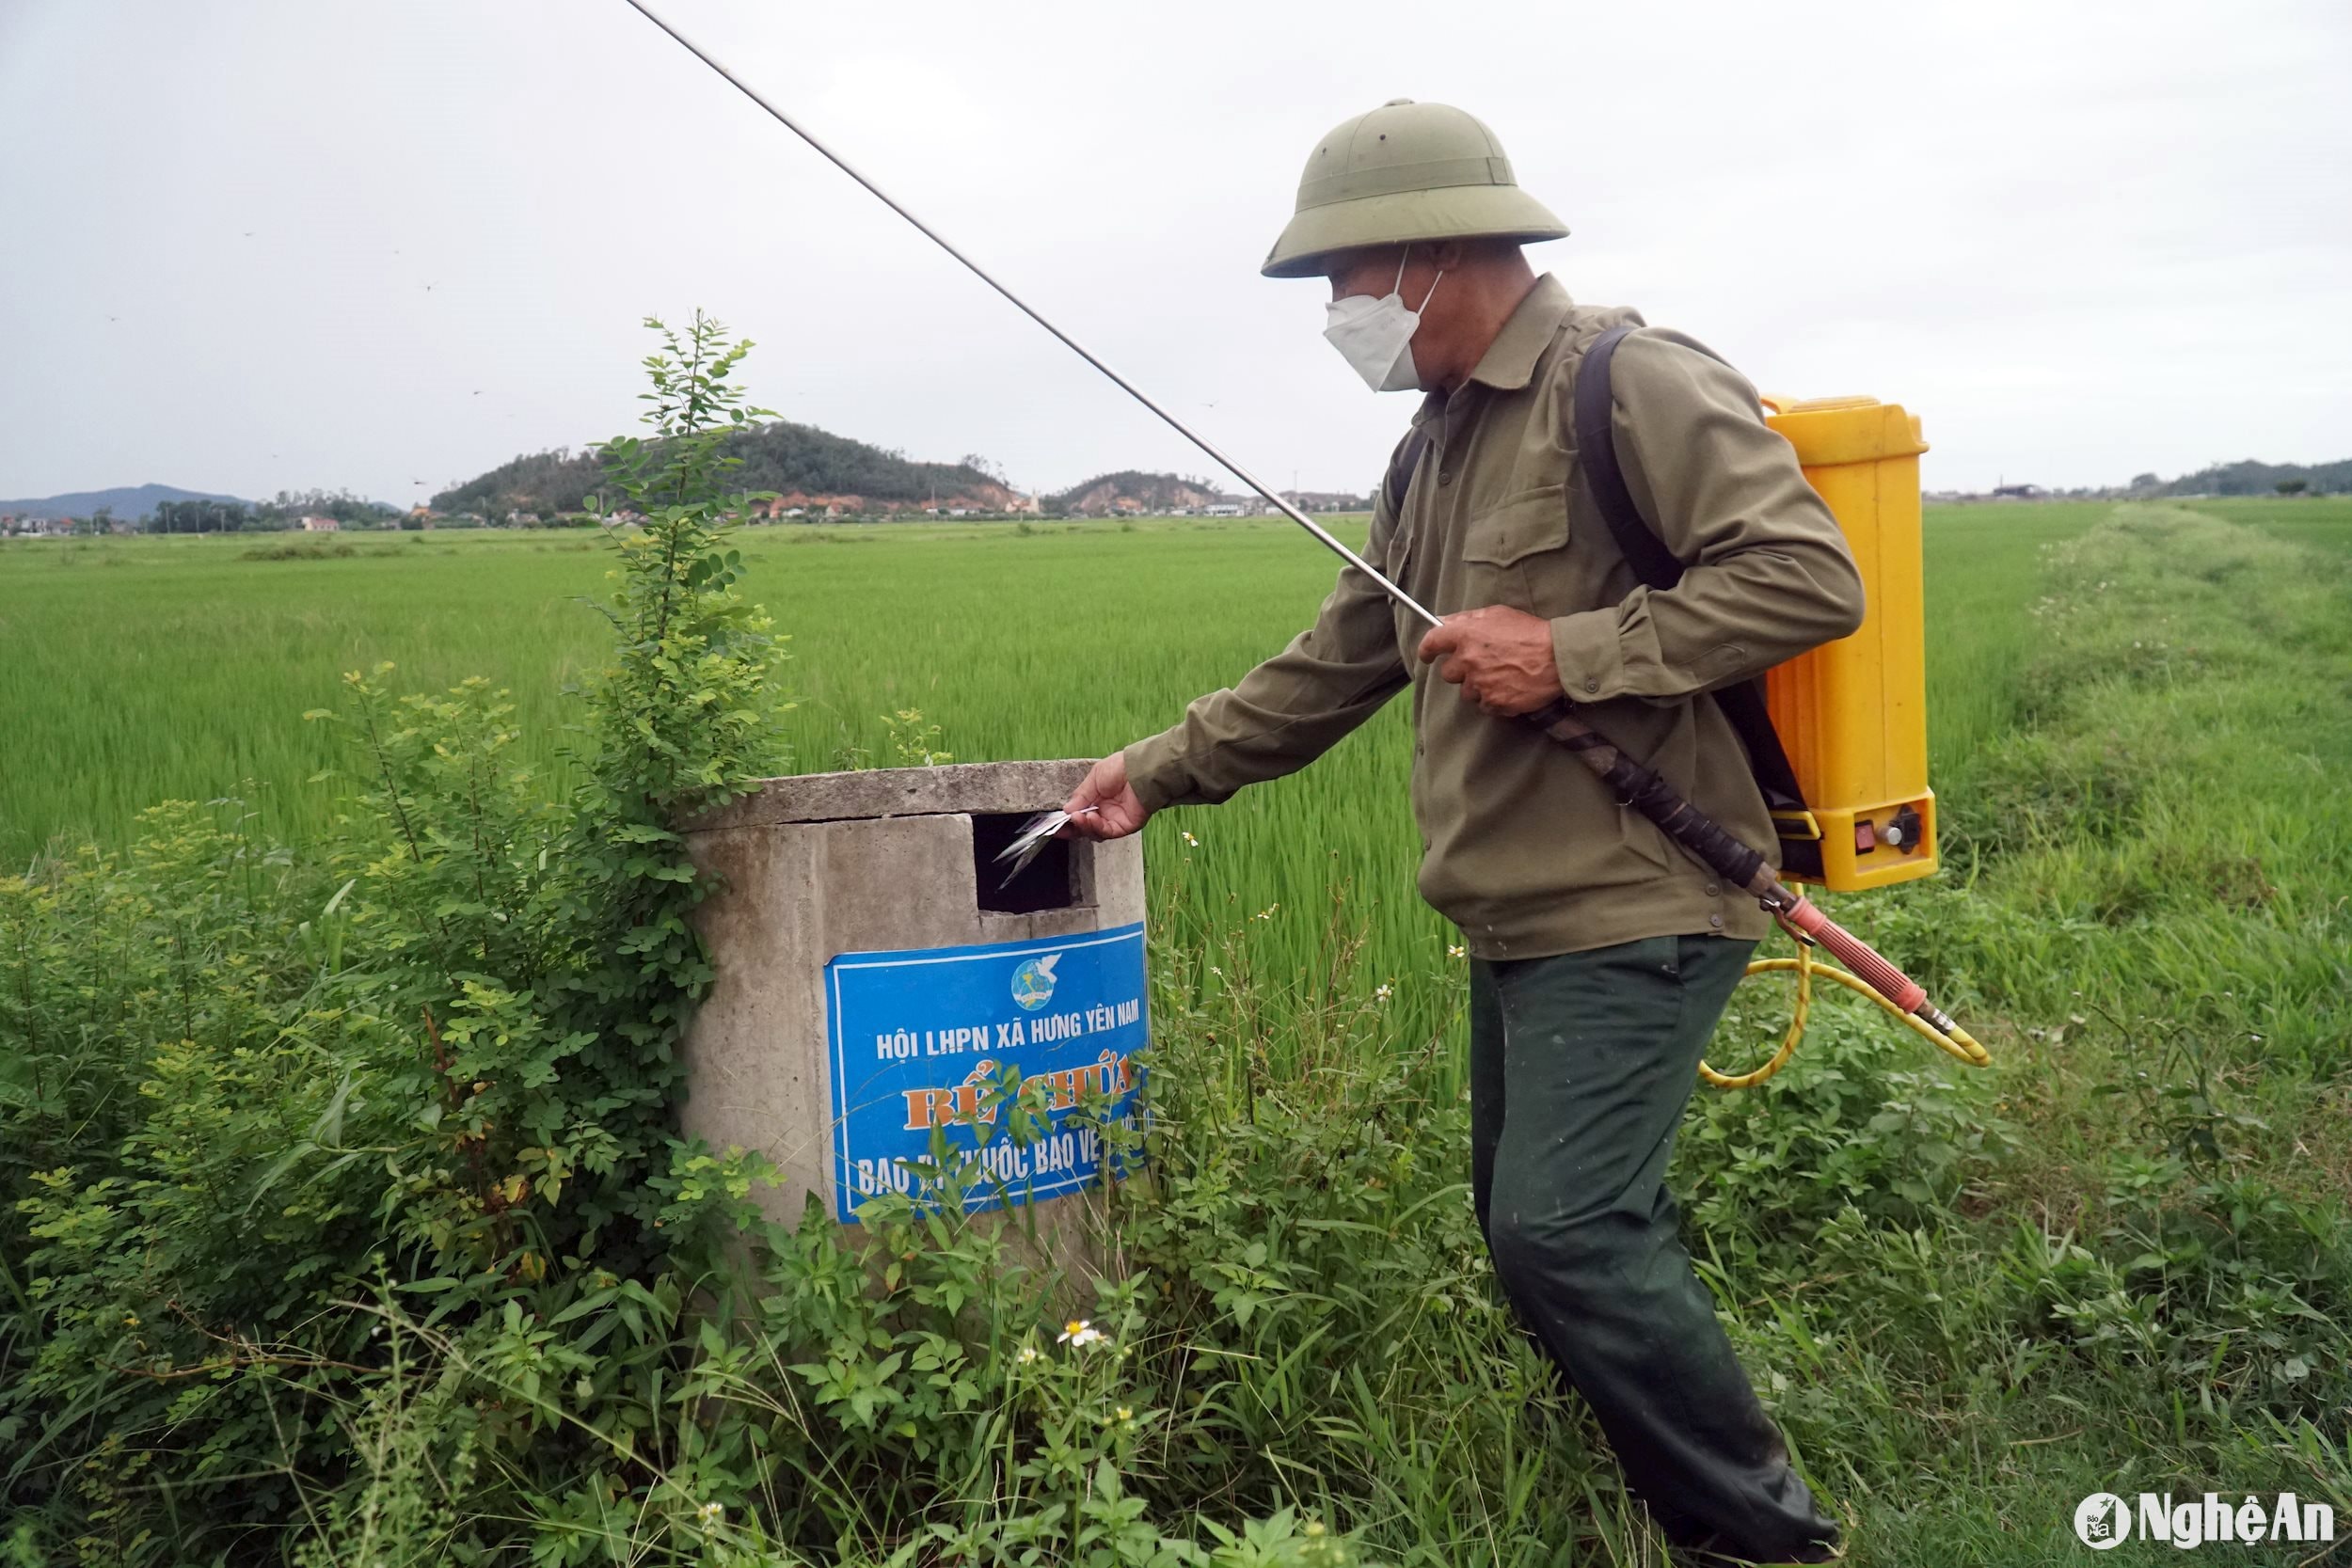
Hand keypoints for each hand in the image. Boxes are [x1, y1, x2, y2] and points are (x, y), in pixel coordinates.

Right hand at [1062, 751, 1150, 839]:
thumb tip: (1066, 811)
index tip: (1054, 824)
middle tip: (1060, 827)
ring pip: (1094, 832)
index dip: (1067, 821)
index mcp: (1097, 799)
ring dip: (1083, 826)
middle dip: (1071, 828)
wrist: (1140, 770)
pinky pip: (1106, 832)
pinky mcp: (1124, 827)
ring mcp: (1114, 820)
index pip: (1079, 815)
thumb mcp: (1094, 778)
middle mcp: (1105, 812)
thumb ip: (1081, 796)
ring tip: (1077, 817)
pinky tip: (1090, 818)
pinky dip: (1096, 827)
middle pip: (1084, 827)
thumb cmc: (1120, 768)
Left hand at [1416, 605, 1562, 715]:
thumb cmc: (1530, 632)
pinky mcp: (1493, 703)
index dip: (1426, 650)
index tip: (1426, 655)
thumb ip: (1468, 618)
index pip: (1431, 642)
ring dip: (1478, 686)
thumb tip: (1444, 621)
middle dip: (1461, 670)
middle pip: (1448, 673)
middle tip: (1482, 664)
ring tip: (1501, 676)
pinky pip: (1484, 705)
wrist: (1557, 658)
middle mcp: (1468, 661)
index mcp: (1466, 635)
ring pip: (1466, 692)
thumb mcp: (1498, 615)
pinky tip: (1509, 687)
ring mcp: (1480, 685)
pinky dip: (1493, 699)